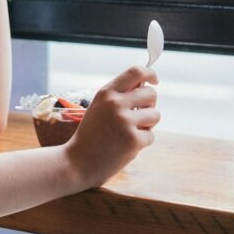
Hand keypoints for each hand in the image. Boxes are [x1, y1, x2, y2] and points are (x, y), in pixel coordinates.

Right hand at [64, 66, 159, 187]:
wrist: (77, 162)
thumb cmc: (91, 134)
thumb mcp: (99, 107)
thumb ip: (119, 95)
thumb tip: (146, 85)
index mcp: (106, 92)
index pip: (136, 72)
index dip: (150, 73)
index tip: (154, 80)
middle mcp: (116, 104)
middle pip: (151, 94)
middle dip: (149, 105)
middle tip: (139, 115)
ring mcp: (125, 122)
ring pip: (155, 115)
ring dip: (147, 124)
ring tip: (130, 131)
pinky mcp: (133, 140)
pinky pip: (150, 135)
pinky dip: (142, 142)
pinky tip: (126, 146)